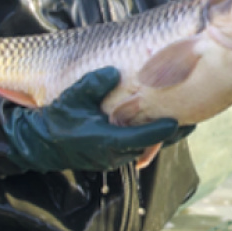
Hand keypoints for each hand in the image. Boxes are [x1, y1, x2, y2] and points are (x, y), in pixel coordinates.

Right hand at [4, 65, 178, 172]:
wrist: (39, 143)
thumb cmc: (57, 120)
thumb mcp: (73, 97)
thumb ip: (94, 84)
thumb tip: (113, 72)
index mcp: (109, 140)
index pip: (145, 137)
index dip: (164, 129)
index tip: (179, 118)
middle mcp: (115, 154)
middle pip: (151, 144)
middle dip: (171, 133)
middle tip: (192, 119)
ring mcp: (113, 159)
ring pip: (145, 148)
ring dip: (161, 137)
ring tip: (181, 120)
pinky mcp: (110, 158)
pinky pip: (135, 149)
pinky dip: (149, 139)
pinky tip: (159, 126)